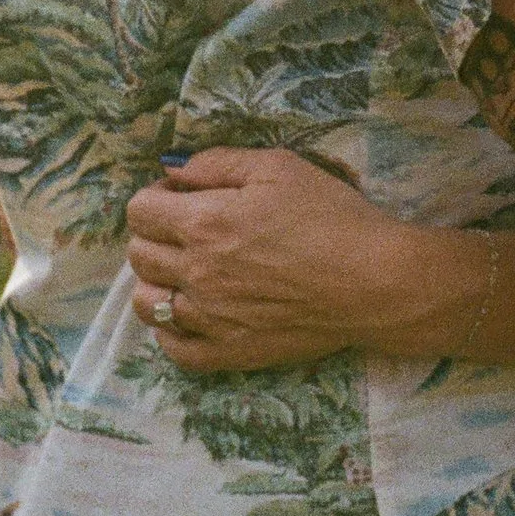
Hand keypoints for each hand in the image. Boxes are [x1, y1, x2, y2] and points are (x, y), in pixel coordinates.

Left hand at [126, 147, 408, 373]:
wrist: (375, 282)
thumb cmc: (333, 216)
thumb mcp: (279, 166)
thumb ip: (217, 163)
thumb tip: (171, 168)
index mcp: (204, 223)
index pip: (139, 210)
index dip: (156, 196)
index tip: (182, 196)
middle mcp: (197, 273)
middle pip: (139, 255)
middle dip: (155, 235)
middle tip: (189, 230)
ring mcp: (210, 319)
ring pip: (148, 304)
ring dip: (157, 283)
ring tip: (187, 272)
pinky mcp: (230, 352)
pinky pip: (174, 349)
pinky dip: (173, 330)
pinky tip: (193, 313)